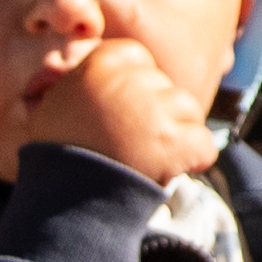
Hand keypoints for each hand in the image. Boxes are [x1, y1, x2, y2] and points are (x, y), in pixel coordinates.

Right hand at [40, 21, 225, 187]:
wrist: (63, 202)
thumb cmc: (57, 153)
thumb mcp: (57, 103)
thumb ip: (83, 80)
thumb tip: (92, 62)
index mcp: (101, 63)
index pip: (139, 59)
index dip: (136, 88)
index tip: (122, 113)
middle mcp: (131, 81)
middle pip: (165, 86)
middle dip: (156, 113)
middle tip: (131, 142)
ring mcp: (156, 111)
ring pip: (188, 110)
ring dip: (175, 134)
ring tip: (146, 158)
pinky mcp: (176, 142)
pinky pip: (204, 143)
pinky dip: (194, 158)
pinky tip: (172, 169)